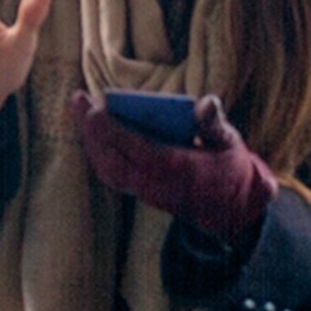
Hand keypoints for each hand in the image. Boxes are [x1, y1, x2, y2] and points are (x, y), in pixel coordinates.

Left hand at [68, 90, 276, 246]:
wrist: (233, 211)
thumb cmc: (230, 170)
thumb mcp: (230, 144)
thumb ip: (214, 124)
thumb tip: (204, 103)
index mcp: (176, 169)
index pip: (135, 149)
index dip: (111, 130)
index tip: (95, 107)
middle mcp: (155, 183)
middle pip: (111, 158)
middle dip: (90, 129)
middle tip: (77, 99)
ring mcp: (146, 191)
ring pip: (107, 168)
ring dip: (90, 140)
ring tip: (80, 110)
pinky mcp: (142, 193)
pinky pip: (112, 174)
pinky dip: (98, 152)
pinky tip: (92, 132)